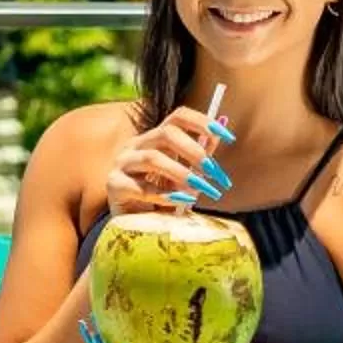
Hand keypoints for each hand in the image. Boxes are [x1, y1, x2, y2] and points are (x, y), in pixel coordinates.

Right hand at [103, 103, 235, 214]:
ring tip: (198, 190)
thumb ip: (199, 156)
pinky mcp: (114, 185)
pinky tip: (178, 202)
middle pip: (166, 132)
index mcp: (155, 138)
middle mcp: (137, 145)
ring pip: (152, 158)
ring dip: (180, 173)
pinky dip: (164, 195)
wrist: (133, 225)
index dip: (203, 121)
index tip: (228, 136)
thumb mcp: (184, 175)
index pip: (178, 117)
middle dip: (193, 151)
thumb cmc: (161, 198)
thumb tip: (222, 134)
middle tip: (213, 171)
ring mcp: (122, 163)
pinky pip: (141, 188)